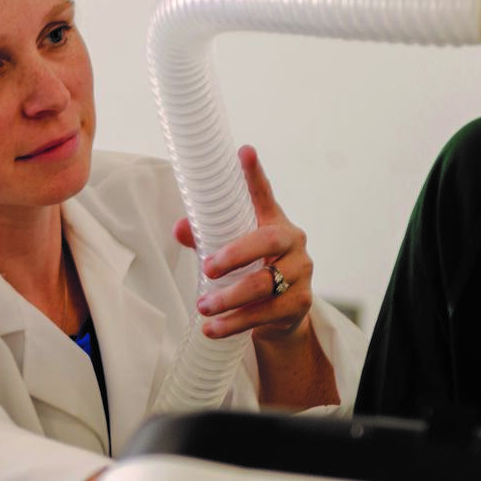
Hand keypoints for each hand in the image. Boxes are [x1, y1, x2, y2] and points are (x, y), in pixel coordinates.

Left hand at [173, 144, 312, 344]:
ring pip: (265, 283)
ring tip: (203, 307)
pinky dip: (236, 323)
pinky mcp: (300, 302)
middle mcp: (293, 242)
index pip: (264, 194)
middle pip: (268, 241)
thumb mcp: (229, 255)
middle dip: (236, 254)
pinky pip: (266, 312)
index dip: (254, 174)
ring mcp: (300, 272)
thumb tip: (179, 227)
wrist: (281, 315)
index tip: (244, 152)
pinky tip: (213, 329)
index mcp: (273, 222)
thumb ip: (205, 239)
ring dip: (230, 298)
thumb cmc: (251, 273)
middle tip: (208, 267)